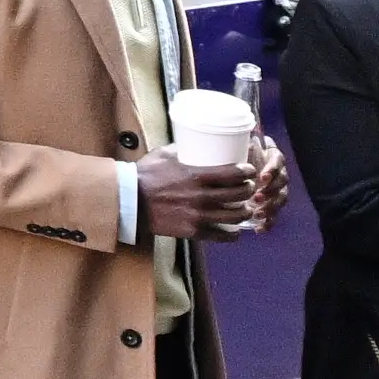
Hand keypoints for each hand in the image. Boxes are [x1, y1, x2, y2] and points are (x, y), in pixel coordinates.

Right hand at [133, 151, 267, 239]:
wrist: (129, 202)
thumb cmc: (145, 175)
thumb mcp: (164, 154)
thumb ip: (182, 149)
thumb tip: (192, 143)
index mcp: (197, 175)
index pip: (234, 173)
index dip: (247, 171)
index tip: (249, 170)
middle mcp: (202, 197)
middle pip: (239, 194)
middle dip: (248, 189)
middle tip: (248, 186)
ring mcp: (199, 216)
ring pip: (235, 215)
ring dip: (244, 210)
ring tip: (244, 207)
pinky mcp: (193, 231)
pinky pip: (221, 235)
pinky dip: (232, 233)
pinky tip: (234, 230)